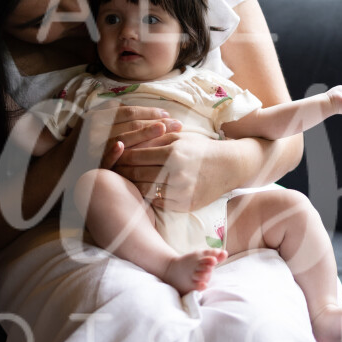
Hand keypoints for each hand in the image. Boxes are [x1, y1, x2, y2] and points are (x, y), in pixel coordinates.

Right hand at [78, 103, 181, 169]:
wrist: (63, 166)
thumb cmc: (85, 143)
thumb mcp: (96, 123)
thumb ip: (114, 114)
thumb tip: (145, 111)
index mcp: (97, 116)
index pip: (128, 112)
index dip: (149, 112)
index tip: (167, 115)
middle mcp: (93, 128)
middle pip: (130, 123)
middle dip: (155, 122)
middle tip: (177, 124)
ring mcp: (91, 145)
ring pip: (121, 137)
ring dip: (143, 134)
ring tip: (164, 131)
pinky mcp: (90, 161)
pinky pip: (104, 156)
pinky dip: (113, 151)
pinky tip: (123, 147)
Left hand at [115, 130, 235, 211]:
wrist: (228, 166)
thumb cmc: (200, 148)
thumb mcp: (178, 137)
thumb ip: (152, 140)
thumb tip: (125, 143)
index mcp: (172, 153)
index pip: (136, 157)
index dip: (121, 157)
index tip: (114, 155)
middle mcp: (175, 174)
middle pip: (137, 175)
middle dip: (122, 171)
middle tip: (114, 169)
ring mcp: (180, 192)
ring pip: (144, 191)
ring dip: (132, 185)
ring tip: (125, 180)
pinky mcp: (184, 205)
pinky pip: (157, 202)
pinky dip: (148, 196)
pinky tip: (142, 190)